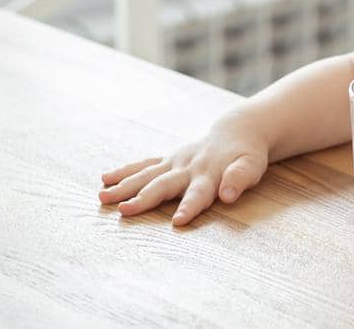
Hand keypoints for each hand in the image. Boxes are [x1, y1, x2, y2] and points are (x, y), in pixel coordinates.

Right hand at [98, 109, 269, 225]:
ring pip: (147, 175)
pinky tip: (104, 180)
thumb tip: (228, 195)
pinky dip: (124, 171)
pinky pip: (143, 165)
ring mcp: (175, 162)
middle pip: (163, 185)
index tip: (178, 222)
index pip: (198, 194)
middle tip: (124, 210)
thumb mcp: (251, 166)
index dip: (189, 207)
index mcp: (209, 175)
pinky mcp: (167, 159)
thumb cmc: (246, 156)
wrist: (237, 131)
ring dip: (125, 186)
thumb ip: (240, 179)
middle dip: (144, 198)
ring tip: (103, 197)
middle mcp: (188, 168)